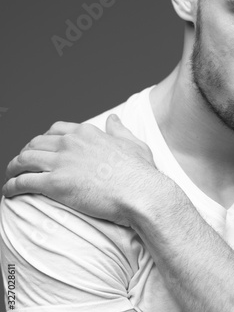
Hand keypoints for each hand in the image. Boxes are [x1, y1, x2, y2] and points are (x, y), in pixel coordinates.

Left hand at [2, 114, 169, 226]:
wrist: (141, 192)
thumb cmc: (141, 172)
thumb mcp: (134, 144)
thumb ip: (120, 130)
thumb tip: (113, 119)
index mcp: (88, 133)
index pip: (57, 130)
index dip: (45, 138)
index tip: (43, 146)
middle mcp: (71, 143)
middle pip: (37, 142)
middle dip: (27, 151)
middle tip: (23, 161)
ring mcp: (62, 162)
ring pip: (26, 159)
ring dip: (14, 166)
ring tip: (11, 174)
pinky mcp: (55, 183)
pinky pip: (24, 181)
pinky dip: (12, 185)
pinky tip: (8, 190)